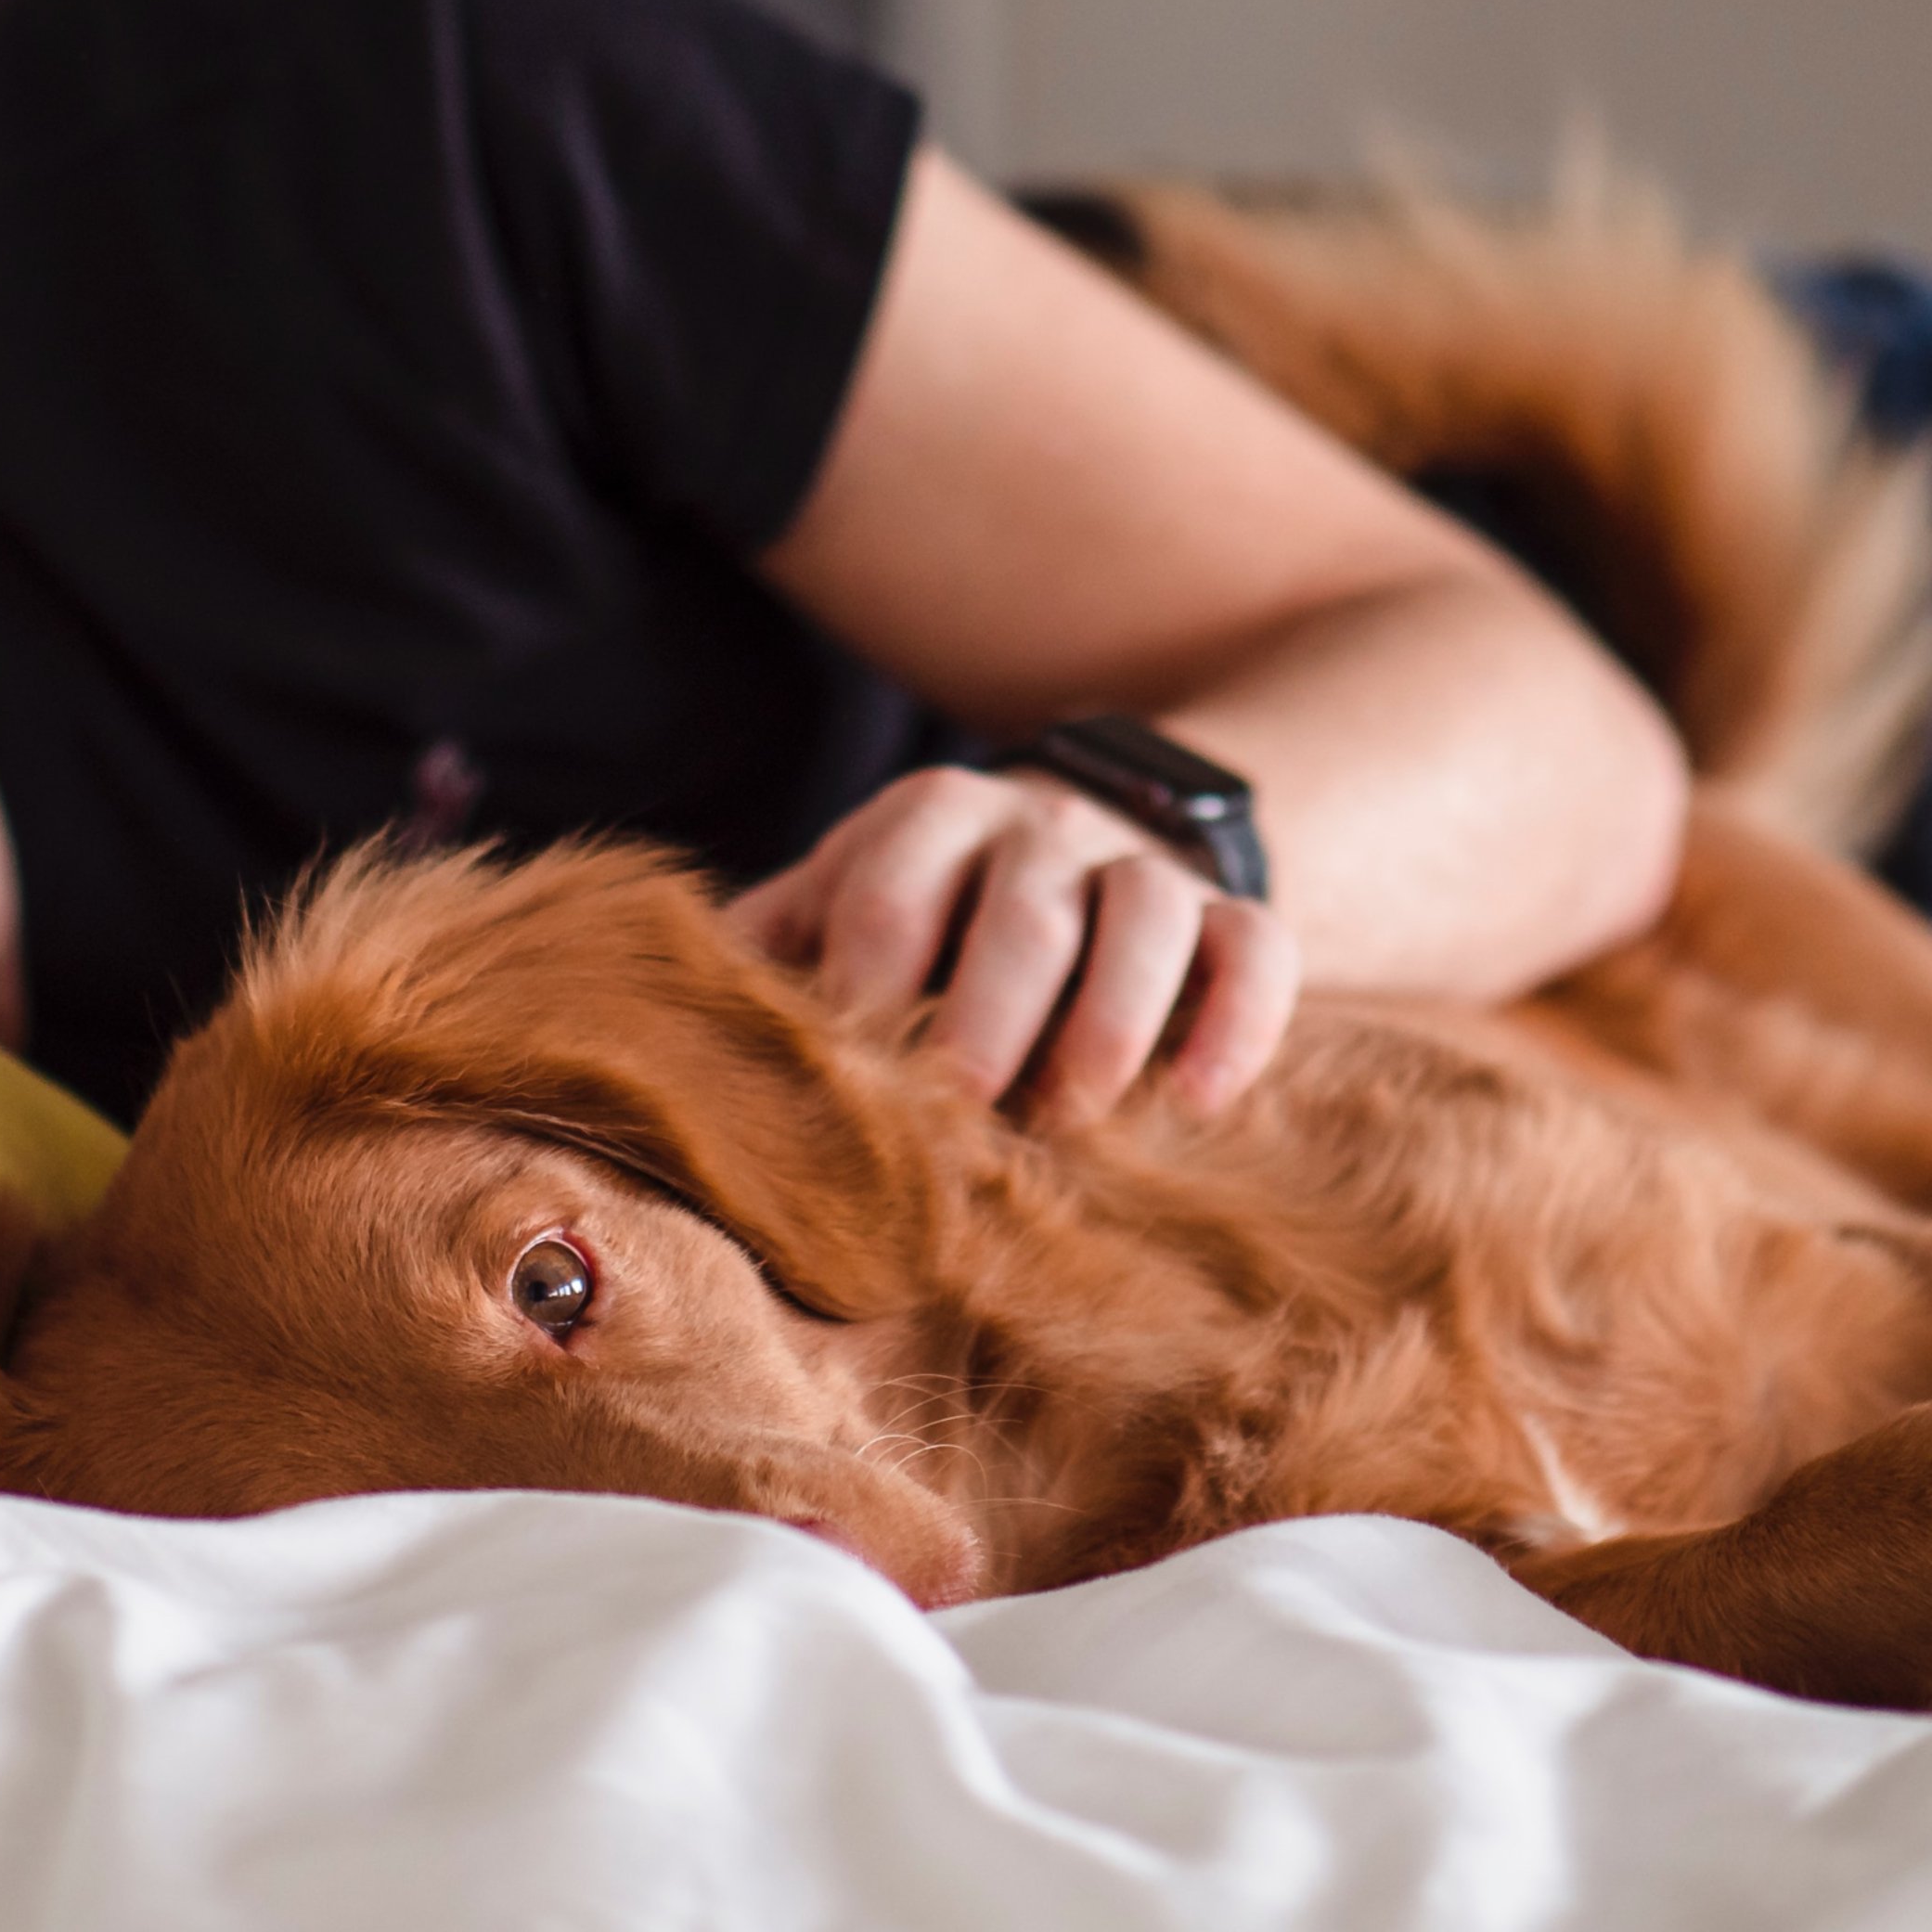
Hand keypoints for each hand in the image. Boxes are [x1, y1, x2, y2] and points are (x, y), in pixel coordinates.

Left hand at [733, 764, 1299, 1125]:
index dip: (867, 982)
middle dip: (990, 1010)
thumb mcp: (839, 899)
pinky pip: (1257, 950)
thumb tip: (674, 1034)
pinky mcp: (1231, 913)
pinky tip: (1196, 1104)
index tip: (848, 1070)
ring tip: (1075, 1113)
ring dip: (1112, 1018)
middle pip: (1024, 908)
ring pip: (1148, 915)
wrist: (1075, 840)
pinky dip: (1237, 1024)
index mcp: (927, 817)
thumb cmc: (926, 908)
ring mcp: (1142, 865)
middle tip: (960, 1104)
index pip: (889, 888)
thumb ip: (770, 950)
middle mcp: (1040, 827)